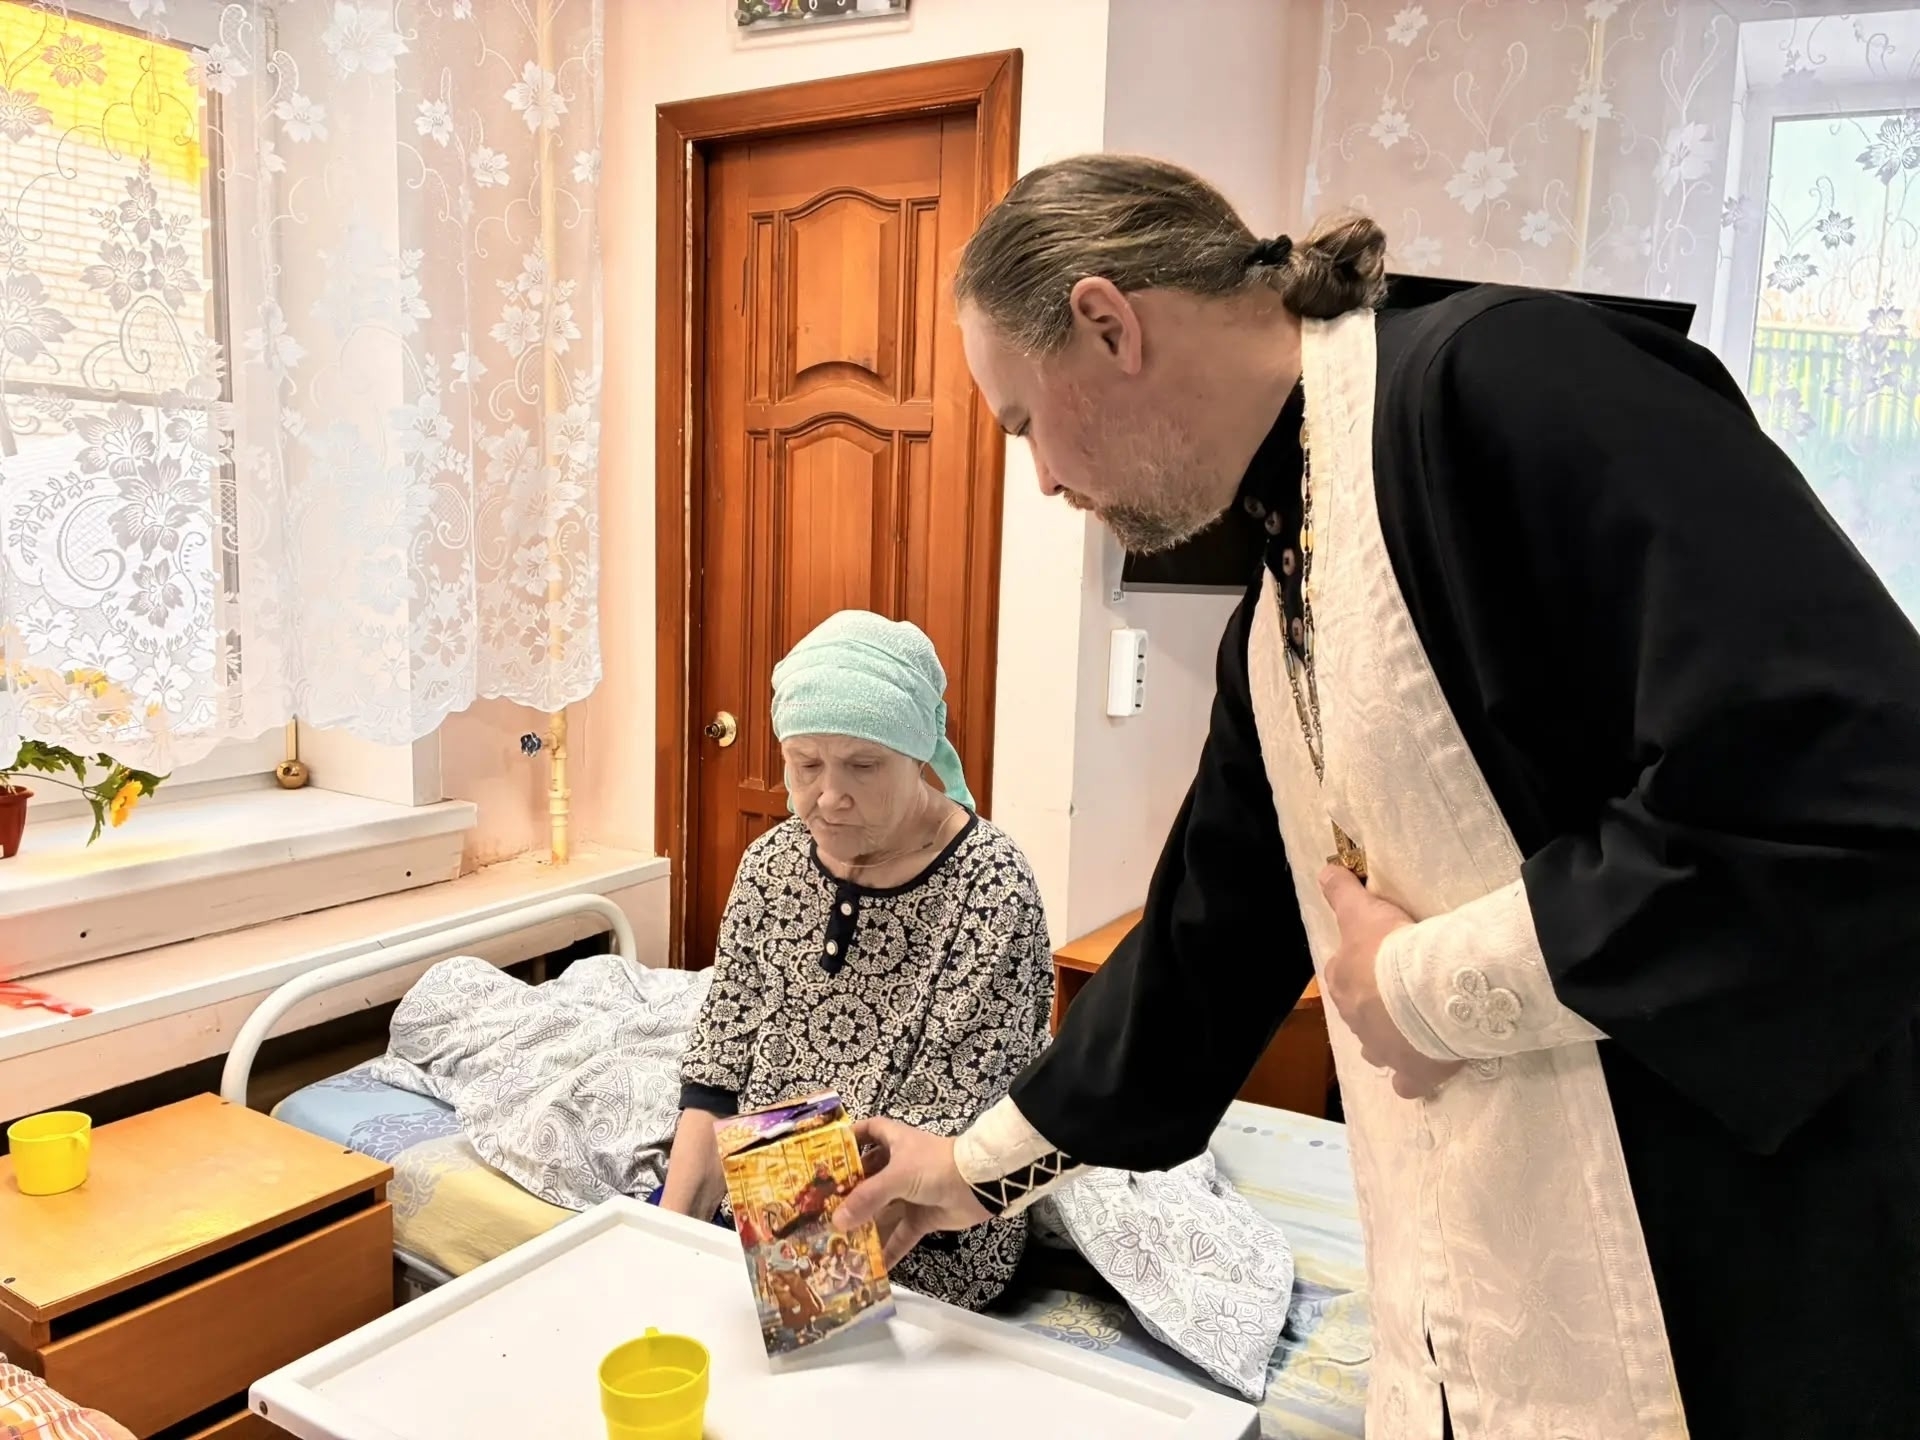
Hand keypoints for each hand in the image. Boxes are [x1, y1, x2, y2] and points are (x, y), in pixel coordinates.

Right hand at [831, 1116, 990, 1266]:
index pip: (869, 1132)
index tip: (827, 1154)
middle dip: (848, 1193)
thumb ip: (867, 1197)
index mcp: (895, 1142)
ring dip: (864, 1225)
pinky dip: (890, 1250)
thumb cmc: (935, 1166)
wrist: (979, 1185)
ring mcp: (910, 1193)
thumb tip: (837, 1221)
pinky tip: (873, 1267)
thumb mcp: (897, 1176)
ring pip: (881, 1210)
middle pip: (868, 1177)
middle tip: (820, 1209)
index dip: (850, 1139)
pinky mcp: (922, 1217)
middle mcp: (899, 1166)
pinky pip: (901, 1236)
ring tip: (837, 1242)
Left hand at [1318, 865, 1464, 1099]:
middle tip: (1405, 993)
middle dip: (1376, 1006)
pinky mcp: (1411, 1073)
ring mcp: (1381, 1050)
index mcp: (1343, 981)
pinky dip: (1412, 1079)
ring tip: (1413, 1030)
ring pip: (1377, 1048)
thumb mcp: (1361, 911)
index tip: (1383, 959)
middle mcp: (1355, 1019)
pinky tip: (1425, 1071)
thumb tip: (1324, 870)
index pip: (1343, 973)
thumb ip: (1342, 891)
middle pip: (1361, 1012)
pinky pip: (1407, 1083)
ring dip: (1389, 1040)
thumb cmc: (1390, 949)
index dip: (1361, 966)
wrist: (1426, 992)